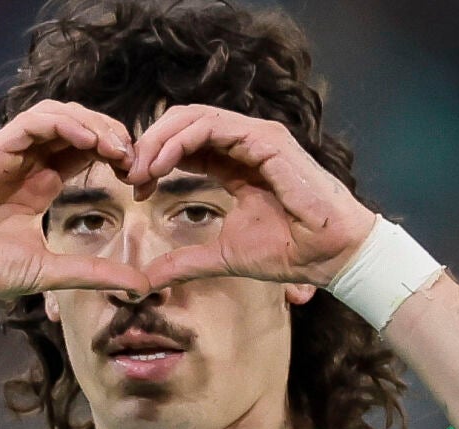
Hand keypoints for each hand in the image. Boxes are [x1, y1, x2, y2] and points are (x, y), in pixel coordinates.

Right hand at [0, 100, 149, 314]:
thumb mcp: (52, 272)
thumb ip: (95, 272)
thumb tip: (140, 284)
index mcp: (38, 184)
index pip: (84, 151)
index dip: (115, 154)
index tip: (139, 175)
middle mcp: (24, 163)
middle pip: (76, 126)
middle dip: (111, 133)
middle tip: (135, 157)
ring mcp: (7, 154)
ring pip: (56, 115)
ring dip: (91, 123)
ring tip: (115, 146)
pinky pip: (31, 122)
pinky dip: (63, 123)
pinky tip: (87, 140)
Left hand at [127, 105, 377, 289]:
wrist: (329, 255)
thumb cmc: (289, 251)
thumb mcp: (222, 256)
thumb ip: (184, 262)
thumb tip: (145, 280)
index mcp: (236, 162)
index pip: (186, 144)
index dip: (155, 160)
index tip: (134, 188)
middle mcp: (244, 143)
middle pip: (183, 123)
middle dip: (150, 144)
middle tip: (129, 174)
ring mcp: (256, 137)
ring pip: (193, 117)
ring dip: (159, 140)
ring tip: (140, 169)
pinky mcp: (266, 140)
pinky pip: (212, 127)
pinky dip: (180, 141)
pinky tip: (161, 165)